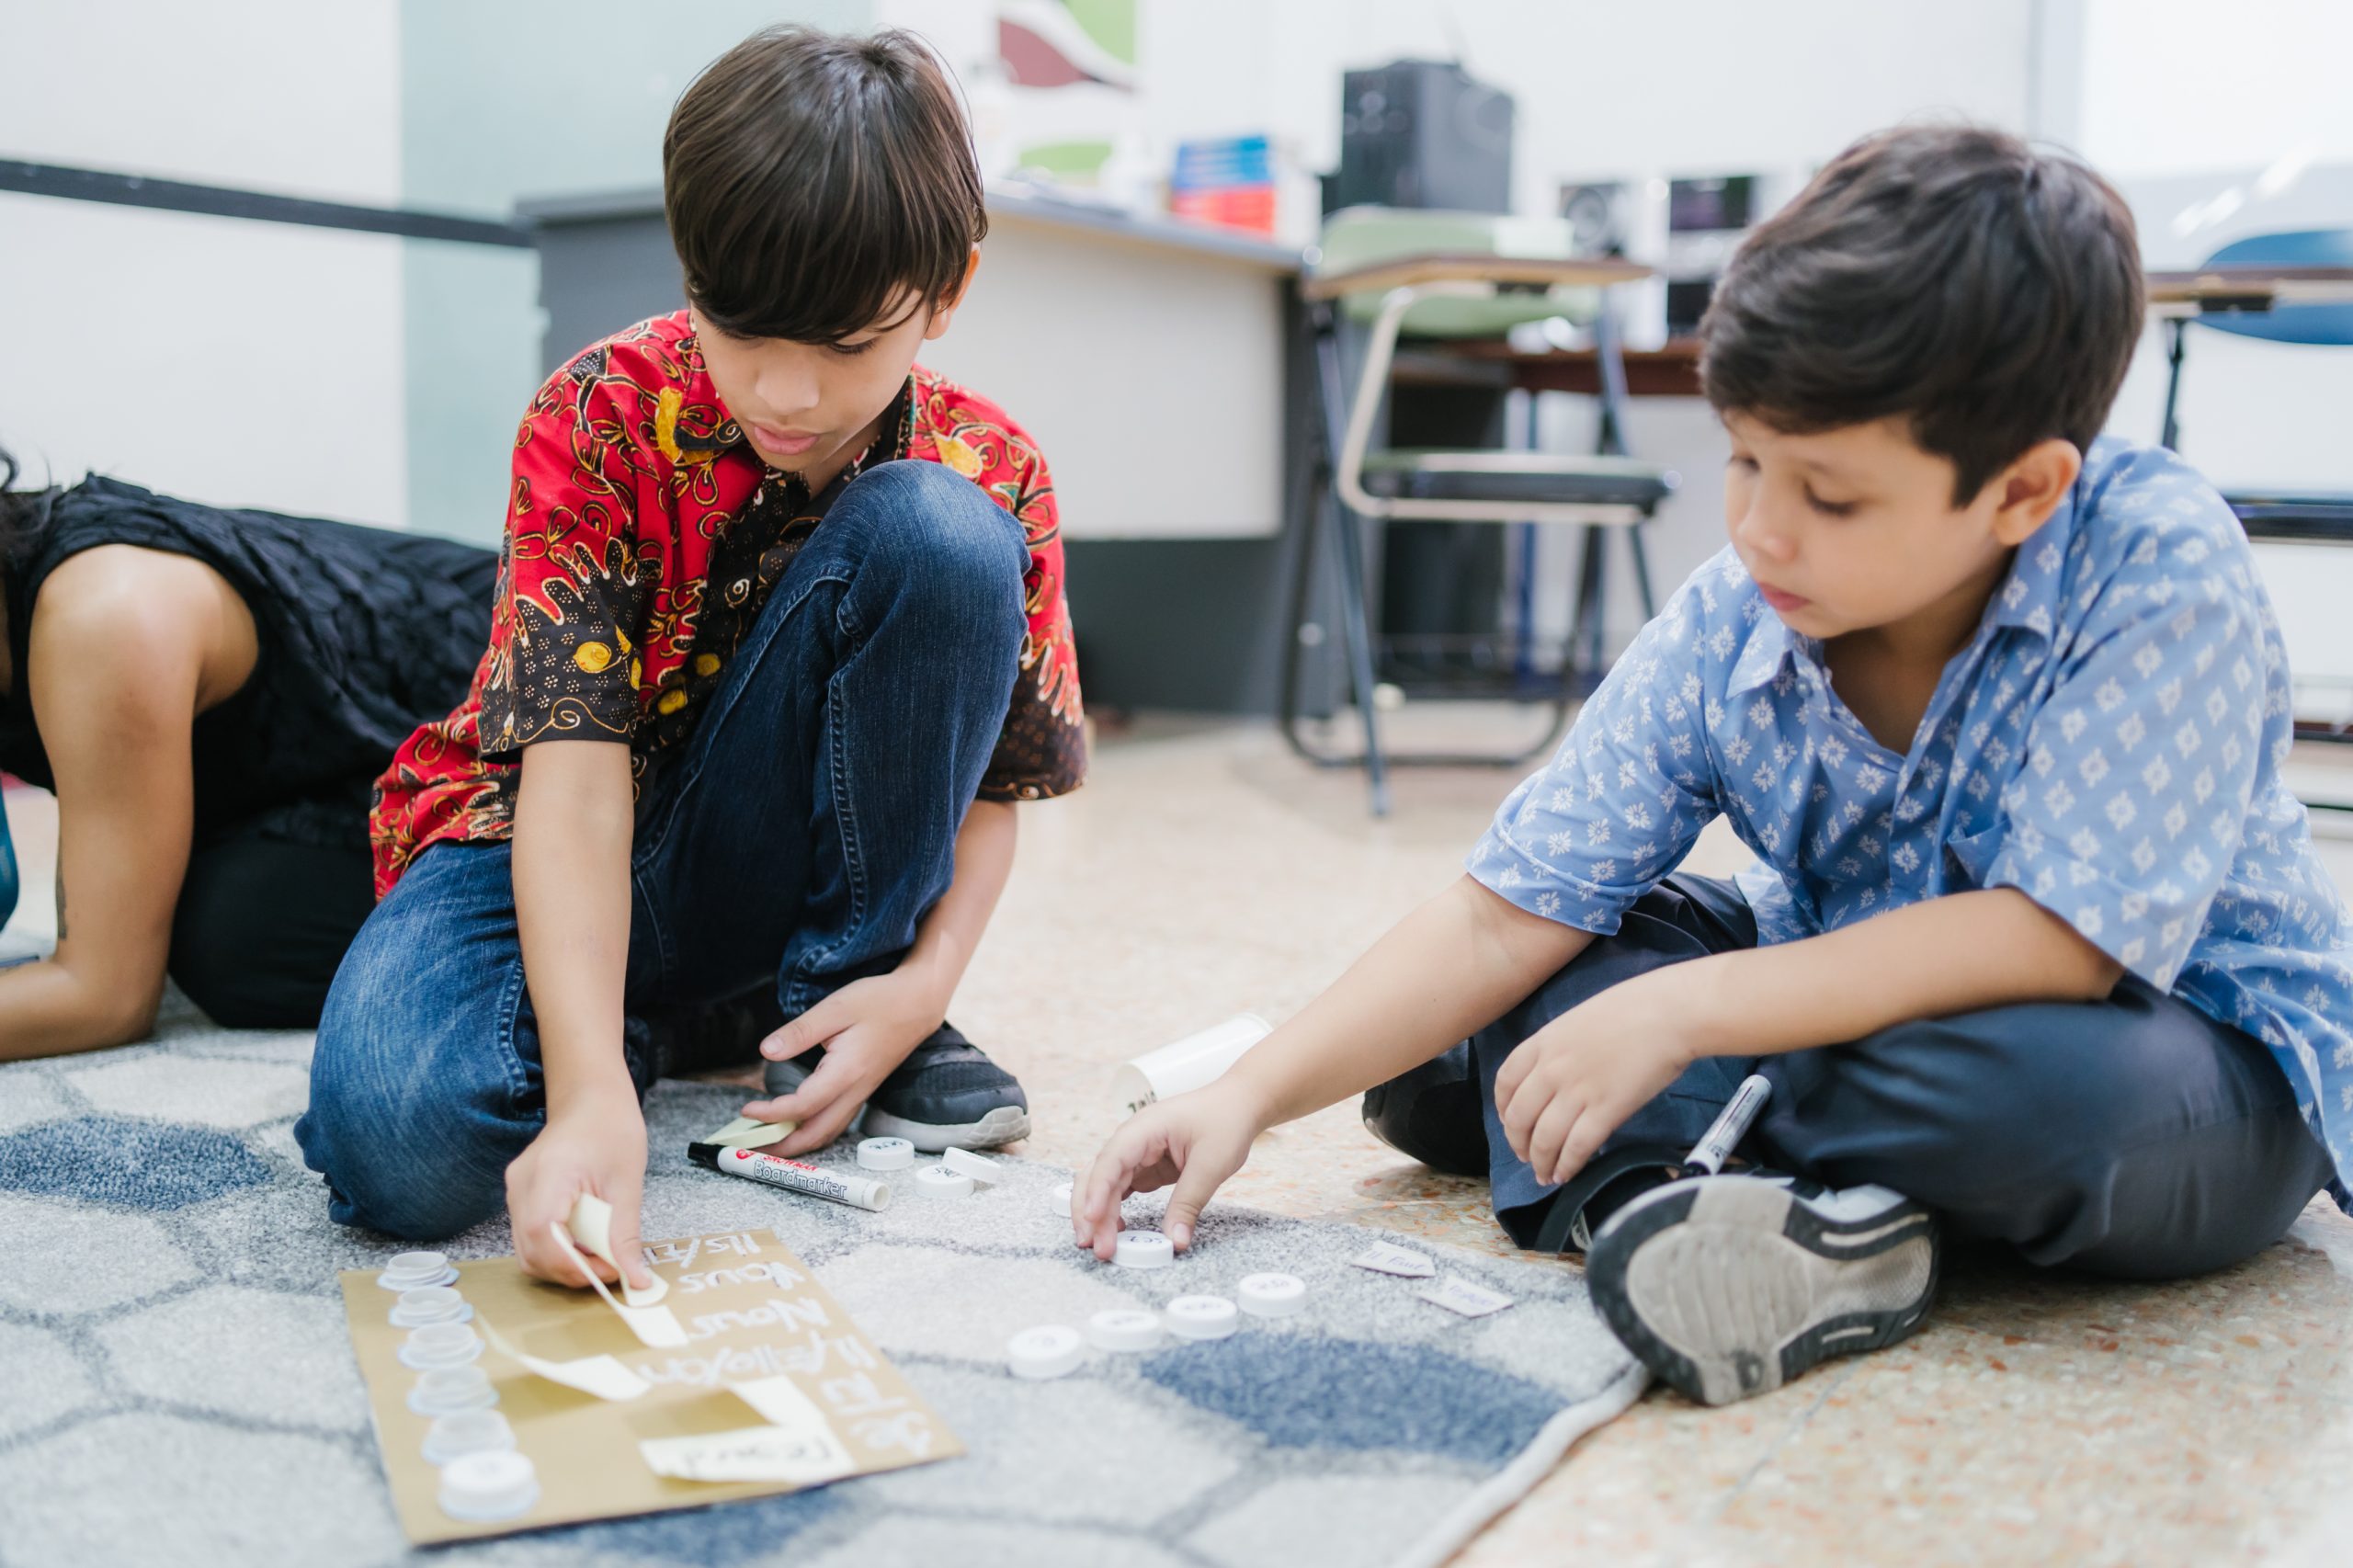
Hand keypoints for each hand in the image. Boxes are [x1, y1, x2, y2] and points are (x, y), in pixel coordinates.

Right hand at [507, 1086, 652, 1291]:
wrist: (590, 1098)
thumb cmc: (612, 1129)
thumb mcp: (628, 1183)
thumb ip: (625, 1235)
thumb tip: (636, 1279)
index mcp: (549, 1173)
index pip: (543, 1234)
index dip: (572, 1265)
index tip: (609, 1272)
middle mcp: (521, 1184)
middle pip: (531, 1251)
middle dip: (570, 1271)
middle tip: (611, 1269)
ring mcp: (515, 1190)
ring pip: (528, 1250)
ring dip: (563, 1264)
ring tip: (600, 1256)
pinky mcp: (520, 1196)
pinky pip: (531, 1237)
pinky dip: (557, 1250)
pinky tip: (585, 1243)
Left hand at [739, 970, 948, 1156]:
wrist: (918, 1003)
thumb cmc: (879, 1000)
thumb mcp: (835, 1007)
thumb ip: (799, 1032)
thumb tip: (766, 1052)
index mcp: (846, 1072)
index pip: (803, 1106)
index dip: (772, 1114)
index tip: (746, 1110)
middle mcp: (855, 1090)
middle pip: (816, 1133)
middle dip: (782, 1146)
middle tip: (751, 1147)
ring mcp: (861, 1092)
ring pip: (828, 1132)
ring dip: (797, 1143)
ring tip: (768, 1143)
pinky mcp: (863, 1089)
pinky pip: (836, 1121)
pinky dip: (813, 1132)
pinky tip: (797, 1126)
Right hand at [1073, 1079, 1265, 1258]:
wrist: (1239, 1104)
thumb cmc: (1226, 1122)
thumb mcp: (1211, 1164)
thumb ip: (1189, 1203)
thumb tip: (1174, 1241)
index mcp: (1145, 1128)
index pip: (1112, 1159)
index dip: (1098, 1189)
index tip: (1093, 1219)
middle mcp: (1133, 1138)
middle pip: (1099, 1174)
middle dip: (1091, 1210)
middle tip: (1096, 1247)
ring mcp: (1137, 1152)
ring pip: (1106, 1184)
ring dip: (1099, 1213)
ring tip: (1099, 1245)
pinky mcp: (1146, 1165)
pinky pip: (1122, 1188)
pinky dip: (1114, 1208)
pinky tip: (1117, 1229)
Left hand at [1493, 970, 1700, 1187]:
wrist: (1669, 1013)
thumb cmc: (1632, 1009)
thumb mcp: (1577, 1020)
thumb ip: (1558, 1048)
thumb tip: (1553, 1077)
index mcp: (1542, 1043)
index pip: (1505, 1083)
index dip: (1503, 1109)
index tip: (1509, 1122)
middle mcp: (1551, 1069)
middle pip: (1518, 1117)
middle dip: (1518, 1143)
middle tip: (1525, 1156)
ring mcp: (1577, 1091)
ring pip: (1544, 1139)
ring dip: (1540, 1162)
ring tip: (1544, 1174)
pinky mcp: (1606, 1111)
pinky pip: (1577, 1147)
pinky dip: (1567, 1166)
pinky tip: (1566, 1174)